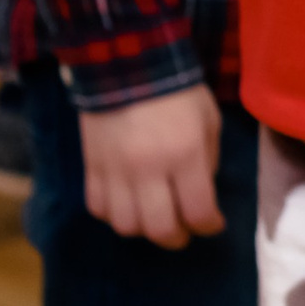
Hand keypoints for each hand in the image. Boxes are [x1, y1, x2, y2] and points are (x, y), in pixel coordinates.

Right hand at [77, 83, 223, 249]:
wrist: (129, 67)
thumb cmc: (179, 94)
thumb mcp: (209, 122)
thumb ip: (207, 162)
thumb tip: (201, 195)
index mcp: (184, 155)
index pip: (198, 211)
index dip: (209, 226)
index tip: (213, 225)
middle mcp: (148, 170)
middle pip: (159, 228)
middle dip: (177, 237)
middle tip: (184, 232)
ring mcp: (115, 172)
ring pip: (125, 225)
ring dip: (144, 230)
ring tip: (155, 220)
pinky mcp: (91, 168)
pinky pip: (98, 208)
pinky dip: (114, 216)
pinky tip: (128, 206)